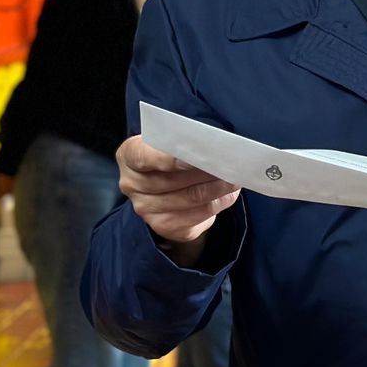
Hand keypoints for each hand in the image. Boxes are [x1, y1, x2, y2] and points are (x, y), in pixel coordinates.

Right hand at [117, 135, 240, 247]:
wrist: (166, 189)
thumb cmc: (172, 156)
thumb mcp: (170, 141)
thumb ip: (184, 140)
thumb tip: (213, 145)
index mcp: (130, 156)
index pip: (143, 156)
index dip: (171, 157)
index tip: (199, 153)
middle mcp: (132, 184)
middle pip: (173, 179)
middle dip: (206, 170)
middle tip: (231, 162)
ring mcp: (146, 209)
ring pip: (191, 197)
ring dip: (218, 187)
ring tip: (236, 177)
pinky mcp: (165, 226)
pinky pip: (199, 215)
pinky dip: (219, 203)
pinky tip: (229, 193)